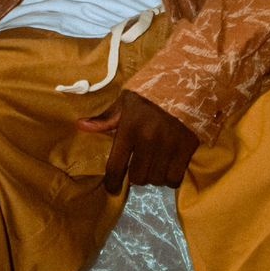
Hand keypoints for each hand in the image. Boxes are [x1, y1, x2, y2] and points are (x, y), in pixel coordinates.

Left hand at [78, 90, 198, 193]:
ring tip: (155, 166)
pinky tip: (169, 168)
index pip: (116, 166)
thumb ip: (106, 118)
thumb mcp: (126, 100)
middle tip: (139, 168)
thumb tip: (81, 126)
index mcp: (129, 128)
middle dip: (136, 176)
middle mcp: (148, 140)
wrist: (186, 81)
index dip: (112, 183)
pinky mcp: (187, 148)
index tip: (112, 189)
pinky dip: (170, 178)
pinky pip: (175, 178)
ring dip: (154, 177)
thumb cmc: (152, 92)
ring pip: (156, 179)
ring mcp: (169, 145)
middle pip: (138, 177)